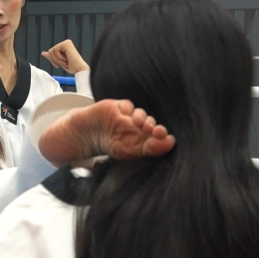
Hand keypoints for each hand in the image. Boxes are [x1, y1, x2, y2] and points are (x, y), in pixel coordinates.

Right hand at [38, 99, 175, 165]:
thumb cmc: (109, 145)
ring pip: (141, 114)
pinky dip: (128, 109)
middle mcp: (139, 128)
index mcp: (144, 140)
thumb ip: (150, 149)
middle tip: (157, 131)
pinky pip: (128, 105)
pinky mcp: (120, 107)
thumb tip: (171, 143)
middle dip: (154, 127)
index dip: (163, 138)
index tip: (168, 139)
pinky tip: (124, 114)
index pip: (158, 137)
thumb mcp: (129, 152)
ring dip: (142, 118)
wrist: (87, 135)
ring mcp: (129, 116)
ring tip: (139, 123)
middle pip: (152, 124)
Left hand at [41, 39, 89, 73]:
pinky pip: (55, 50)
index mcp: (64, 46)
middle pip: (50, 51)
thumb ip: (52, 56)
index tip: (60, 64)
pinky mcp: (66, 44)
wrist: (79, 69)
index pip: (51, 51)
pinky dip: (59, 57)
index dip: (53, 60)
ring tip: (66, 61)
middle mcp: (65, 43)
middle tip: (64, 63)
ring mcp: (66, 43)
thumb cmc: (72, 67)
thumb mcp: (59, 61)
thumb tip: (43, 53)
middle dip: (55, 60)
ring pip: (51, 51)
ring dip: (57, 60)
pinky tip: (66, 59)